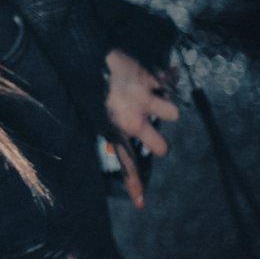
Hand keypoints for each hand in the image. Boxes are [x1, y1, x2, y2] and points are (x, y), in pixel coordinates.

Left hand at [103, 47, 179, 210]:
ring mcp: (146, 99)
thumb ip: (109, 128)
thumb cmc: (87, 85)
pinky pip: (171, 81)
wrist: (86, 54)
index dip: (134, 185)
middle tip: (151, 130)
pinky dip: (169, 77)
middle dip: (161, 142)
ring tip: (153, 96)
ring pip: (173, 113)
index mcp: (115, 128)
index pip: (127, 163)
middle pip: (163, 148)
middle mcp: (134, 119)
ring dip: (166, 105)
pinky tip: (163, 73)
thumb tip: (116, 144)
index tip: (141, 204)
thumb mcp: (93, 111)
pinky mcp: (152, 78)